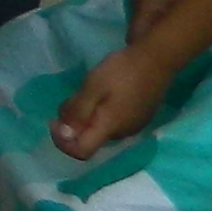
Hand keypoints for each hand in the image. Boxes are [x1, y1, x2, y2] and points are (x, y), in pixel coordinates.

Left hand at [50, 39, 175, 161]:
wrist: (157, 58)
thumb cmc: (123, 71)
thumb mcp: (93, 87)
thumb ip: (77, 111)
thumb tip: (64, 135)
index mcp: (110, 129)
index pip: (82, 152)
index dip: (63, 142)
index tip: (54, 121)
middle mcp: (122, 133)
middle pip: (90, 139)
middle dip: (73, 124)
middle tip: (70, 98)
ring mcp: (133, 125)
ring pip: (101, 128)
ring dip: (87, 116)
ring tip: (87, 92)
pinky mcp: (139, 115)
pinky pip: (112, 120)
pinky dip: (101, 112)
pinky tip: (104, 92)